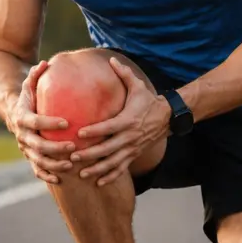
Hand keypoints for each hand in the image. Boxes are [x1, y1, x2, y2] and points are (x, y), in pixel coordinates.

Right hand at [9, 60, 75, 183]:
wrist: (12, 113)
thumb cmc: (28, 97)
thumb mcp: (29, 84)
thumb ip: (36, 74)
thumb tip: (45, 63)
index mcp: (22, 117)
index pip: (35, 122)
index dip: (49, 123)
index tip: (67, 123)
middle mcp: (21, 135)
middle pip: (37, 145)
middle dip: (55, 148)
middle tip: (73, 147)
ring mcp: (25, 148)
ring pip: (37, 160)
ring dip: (53, 164)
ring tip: (70, 164)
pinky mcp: (29, 156)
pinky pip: (36, 169)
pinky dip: (47, 175)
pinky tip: (60, 179)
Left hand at [70, 57, 170, 185]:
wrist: (168, 118)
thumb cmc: (148, 100)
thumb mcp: (138, 86)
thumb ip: (124, 73)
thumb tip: (111, 59)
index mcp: (128, 120)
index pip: (109, 127)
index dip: (95, 131)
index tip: (80, 133)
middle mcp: (130, 137)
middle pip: (108, 148)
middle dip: (90, 154)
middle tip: (73, 157)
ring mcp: (132, 148)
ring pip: (113, 162)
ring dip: (97, 169)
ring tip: (82, 174)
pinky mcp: (134, 155)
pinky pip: (121, 168)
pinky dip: (110, 176)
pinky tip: (98, 182)